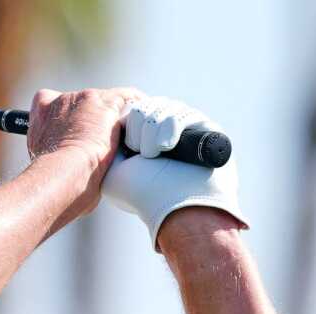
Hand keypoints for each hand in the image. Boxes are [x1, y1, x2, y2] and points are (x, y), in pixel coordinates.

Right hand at [27, 87, 140, 222]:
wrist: (63, 174)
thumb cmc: (54, 180)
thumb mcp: (46, 162)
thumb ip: (56, 153)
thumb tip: (71, 169)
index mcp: (42, 113)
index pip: (50, 102)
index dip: (62, 117)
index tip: (70, 131)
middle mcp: (62, 100)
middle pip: (81, 102)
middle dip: (90, 119)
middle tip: (100, 140)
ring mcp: (86, 99)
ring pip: (105, 100)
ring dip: (112, 116)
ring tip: (122, 136)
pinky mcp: (107, 103)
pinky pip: (127, 98)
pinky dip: (134, 107)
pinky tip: (138, 123)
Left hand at [102, 96, 248, 250]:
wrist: (174, 208)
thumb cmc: (142, 193)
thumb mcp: (112, 166)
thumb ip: (109, 139)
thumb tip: (119, 116)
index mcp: (143, 139)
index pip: (133, 108)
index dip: (128, 122)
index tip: (128, 148)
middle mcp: (165, 131)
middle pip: (148, 104)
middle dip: (140, 128)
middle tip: (142, 154)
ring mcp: (186, 129)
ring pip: (165, 107)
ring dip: (153, 131)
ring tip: (153, 154)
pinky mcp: (206, 128)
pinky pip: (185, 113)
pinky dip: (171, 127)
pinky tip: (166, 146)